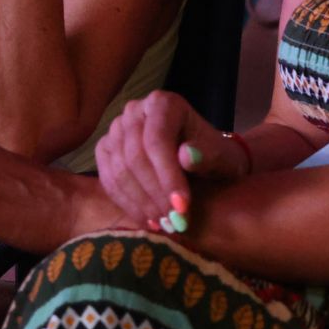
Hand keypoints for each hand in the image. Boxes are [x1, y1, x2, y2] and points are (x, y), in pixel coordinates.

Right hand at [94, 90, 245, 232]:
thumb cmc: (214, 156)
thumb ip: (208, 155)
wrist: (201, 159)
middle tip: (174, 222)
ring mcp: (116, 129)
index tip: (182, 207)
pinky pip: (108, 179)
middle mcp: (134, 111)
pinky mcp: (105, 150)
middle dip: (155, 194)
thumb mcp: (222, 157)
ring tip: (164, 224)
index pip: (157, 140)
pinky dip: (127, 204)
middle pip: (135, 156)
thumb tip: (186, 156)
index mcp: (163, 103)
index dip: (167, 176)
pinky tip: (148, 220)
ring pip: (119, 170)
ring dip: (141, 203)